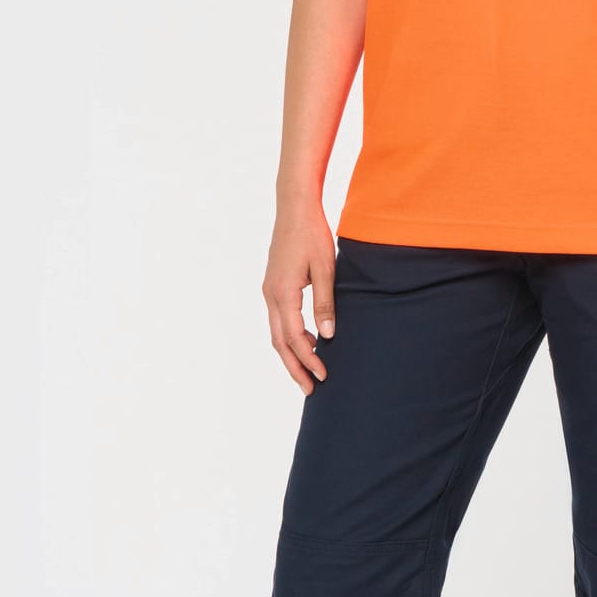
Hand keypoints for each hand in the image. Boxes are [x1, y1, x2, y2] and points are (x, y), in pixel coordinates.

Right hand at [264, 202, 336, 392]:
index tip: (323, 376)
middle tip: (311, 388)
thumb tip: (327, 336)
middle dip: (295, 366)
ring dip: (291, 353)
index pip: (294, 337)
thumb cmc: (312, 235)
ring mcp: (269, 290)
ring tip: (309, 370)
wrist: (295, 209)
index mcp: (283, 293)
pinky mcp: (273, 285)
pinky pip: (279, 319)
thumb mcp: (326, 269)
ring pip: (276, 332)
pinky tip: (308, 340)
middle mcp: (271, 295)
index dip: (308, 359)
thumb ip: (325, 303)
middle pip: (280, 342)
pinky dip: (290, 336)